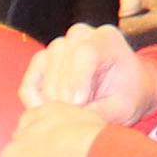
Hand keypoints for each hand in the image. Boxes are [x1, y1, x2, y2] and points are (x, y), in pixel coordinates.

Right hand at [21, 23, 155, 127]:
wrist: (123, 90)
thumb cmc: (128, 97)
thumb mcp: (123, 108)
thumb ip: (100, 112)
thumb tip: (73, 120)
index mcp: (105, 38)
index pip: (84, 53)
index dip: (77, 80)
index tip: (77, 104)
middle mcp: (79, 35)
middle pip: (60, 67)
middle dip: (67, 99)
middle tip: (79, 118)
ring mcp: (58, 46)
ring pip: (43, 77)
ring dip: (54, 103)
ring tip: (72, 115)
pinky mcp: (41, 62)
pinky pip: (28, 86)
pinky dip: (36, 104)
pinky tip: (55, 113)